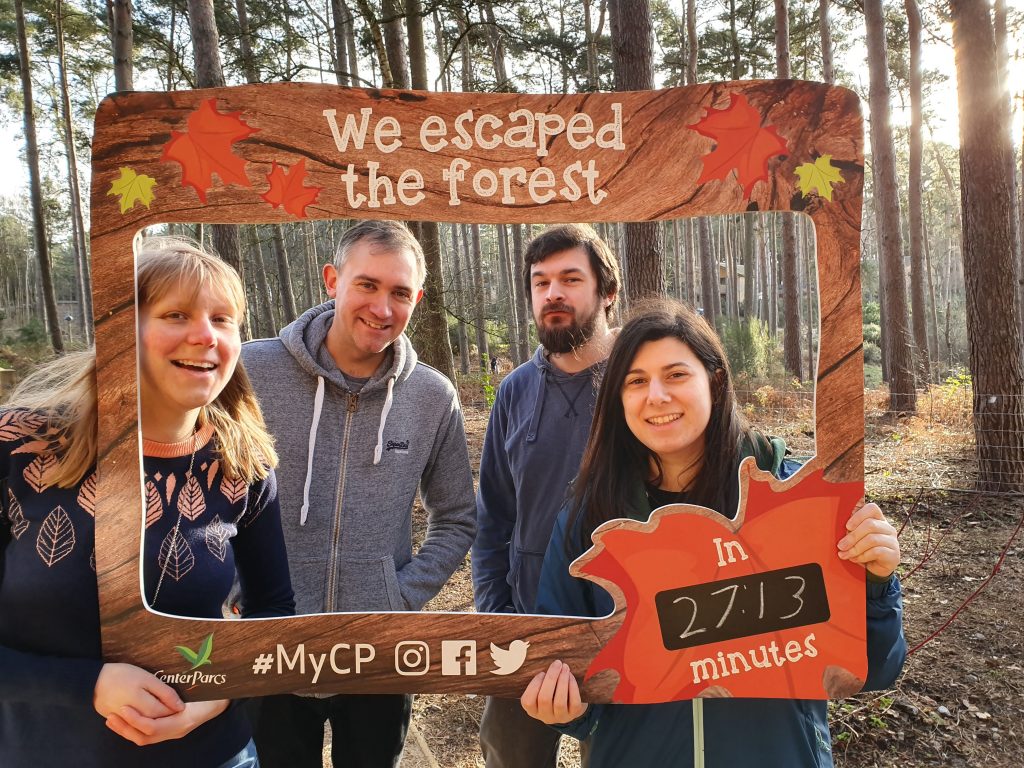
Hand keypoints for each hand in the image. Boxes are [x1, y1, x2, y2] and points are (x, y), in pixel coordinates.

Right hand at [93, 663, 183, 719]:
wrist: (93, 679)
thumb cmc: (122, 674)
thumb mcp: (146, 678)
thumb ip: (164, 692)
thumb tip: (179, 706)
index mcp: (139, 701)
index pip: (162, 712)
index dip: (173, 710)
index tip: (184, 705)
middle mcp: (130, 715)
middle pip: (154, 720)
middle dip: (166, 716)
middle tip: (176, 709)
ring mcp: (121, 720)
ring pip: (143, 726)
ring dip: (154, 720)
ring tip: (162, 712)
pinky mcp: (114, 721)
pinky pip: (131, 727)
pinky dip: (141, 723)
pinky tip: (148, 716)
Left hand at [105, 699, 229, 745]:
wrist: (222, 701)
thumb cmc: (212, 694)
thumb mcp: (200, 691)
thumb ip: (180, 694)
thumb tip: (165, 691)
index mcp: (181, 722)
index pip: (152, 727)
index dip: (136, 719)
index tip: (123, 708)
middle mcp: (175, 731)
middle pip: (145, 737)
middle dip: (126, 728)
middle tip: (111, 715)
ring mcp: (173, 732)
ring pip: (145, 738)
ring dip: (127, 729)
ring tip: (112, 718)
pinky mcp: (169, 729)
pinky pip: (149, 733)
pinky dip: (134, 727)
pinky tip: (125, 719)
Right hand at [521, 660, 587, 724]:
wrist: (569, 703)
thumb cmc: (551, 691)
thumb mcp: (541, 688)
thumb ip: (539, 680)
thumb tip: (544, 662)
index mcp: (533, 710)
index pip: (528, 701)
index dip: (534, 685)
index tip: (542, 673)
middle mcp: (545, 716)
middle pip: (544, 699)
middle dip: (551, 678)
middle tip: (557, 663)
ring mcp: (560, 717)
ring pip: (559, 701)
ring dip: (562, 681)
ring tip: (565, 667)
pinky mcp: (573, 714)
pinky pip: (574, 702)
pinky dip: (572, 687)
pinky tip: (571, 676)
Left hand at [838, 502, 899, 578]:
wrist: (874, 569)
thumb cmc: (861, 549)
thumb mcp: (854, 538)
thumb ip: (849, 530)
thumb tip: (836, 526)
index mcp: (877, 519)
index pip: (872, 508)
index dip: (858, 515)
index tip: (847, 526)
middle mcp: (887, 528)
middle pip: (870, 525)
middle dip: (852, 536)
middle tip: (841, 546)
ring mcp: (892, 541)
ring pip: (872, 539)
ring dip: (855, 548)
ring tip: (845, 554)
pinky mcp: (894, 555)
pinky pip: (876, 552)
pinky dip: (862, 556)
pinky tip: (855, 559)